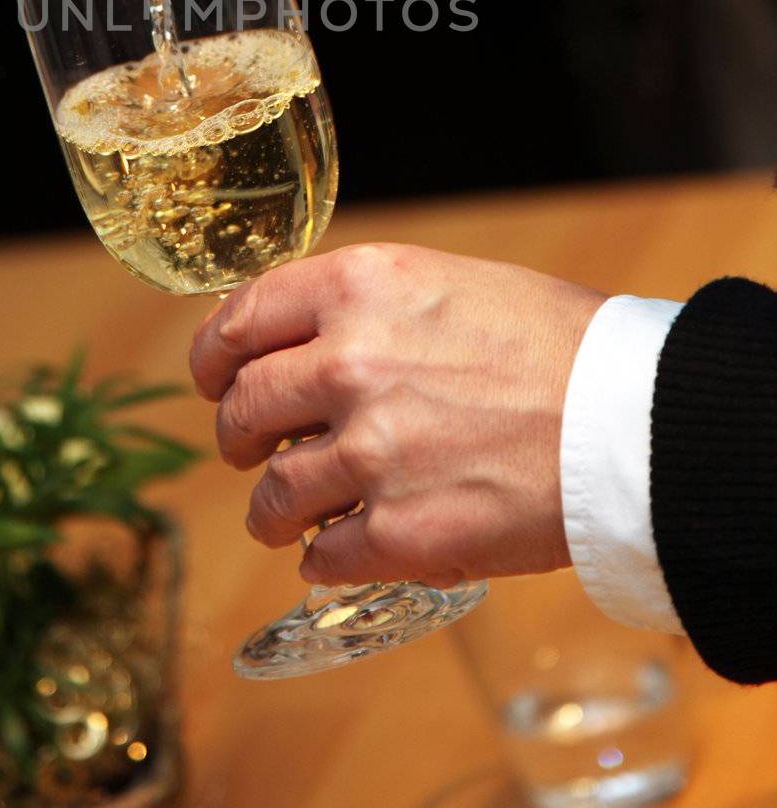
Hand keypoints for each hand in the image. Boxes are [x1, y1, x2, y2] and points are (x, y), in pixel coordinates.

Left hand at [189, 243, 604, 587]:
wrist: (630, 419)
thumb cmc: (553, 342)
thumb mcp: (447, 284)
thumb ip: (364, 308)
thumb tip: (297, 344)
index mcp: (361, 286)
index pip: (240, 319)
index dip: (213, 356)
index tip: (213, 378)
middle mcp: (351, 361)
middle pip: (242, 408)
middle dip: (236, 436)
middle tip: (248, 450)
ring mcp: (373, 451)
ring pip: (272, 493)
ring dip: (270, 510)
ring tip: (285, 516)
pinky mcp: (403, 533)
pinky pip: (323, 557)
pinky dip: (321, 559)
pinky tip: (338, 551)